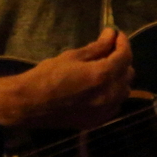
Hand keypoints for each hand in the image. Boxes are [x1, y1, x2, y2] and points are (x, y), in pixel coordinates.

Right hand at [0, 27, 133, 128]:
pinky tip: (100, 88)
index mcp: (102, 76)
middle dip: (121, 59)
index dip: (123, 42)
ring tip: (105, 69)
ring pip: (124, 90)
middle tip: (108, 50)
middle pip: (128, 73)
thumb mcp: (72, 57)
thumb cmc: (46, 76)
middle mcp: (109, 95)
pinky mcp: (97, 121)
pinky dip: (113, 94)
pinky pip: (115, 105)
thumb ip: (97, 47)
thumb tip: (111, 35)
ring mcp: (105, 111)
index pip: (124, 56)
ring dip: (119, 77)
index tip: (116, 34)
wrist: (28, 104)